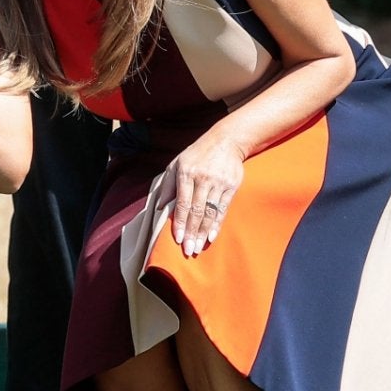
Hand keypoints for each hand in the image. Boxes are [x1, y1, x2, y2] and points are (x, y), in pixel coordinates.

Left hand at [168, 133, 245, 257]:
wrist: (226, 141)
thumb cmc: (197, 154)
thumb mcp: (177, 164)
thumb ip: (167, 185)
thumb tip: (159, 207)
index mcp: (187, 173)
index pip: (182, 203)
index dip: (179, 222)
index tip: (177, 239)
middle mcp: (203, 178)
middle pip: (196, 210)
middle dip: (191, 232)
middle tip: (187, 250)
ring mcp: (218, 183)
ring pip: (209, 212)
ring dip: (203, 232)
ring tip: (197, 247)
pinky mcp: (231, 186)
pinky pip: (223, 208)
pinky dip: (217, 224)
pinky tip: (211, 237)